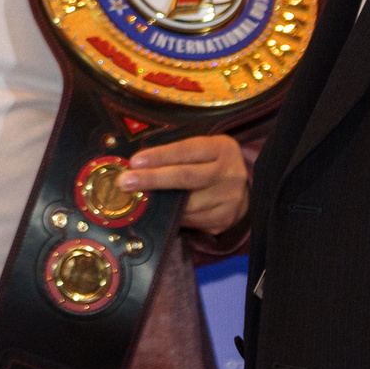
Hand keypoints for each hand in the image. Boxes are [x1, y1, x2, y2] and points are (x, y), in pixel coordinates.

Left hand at [122, 134, 248, 234]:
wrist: (244, 190)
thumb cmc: (211, 163)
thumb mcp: (202, 149)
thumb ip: (177, 153)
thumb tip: (137, 163)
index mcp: (221, 148)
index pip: (186, 150)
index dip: (159, 156)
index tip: (135, 161)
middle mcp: (229, 173)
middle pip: (186, 177)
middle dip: (152, 179)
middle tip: (125, 182)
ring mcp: (229, 199)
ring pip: (186, 204)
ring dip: (157, 202)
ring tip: (135, 199)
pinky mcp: (223, 219)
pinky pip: (190, 220)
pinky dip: (170, 216)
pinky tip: (157, 211)